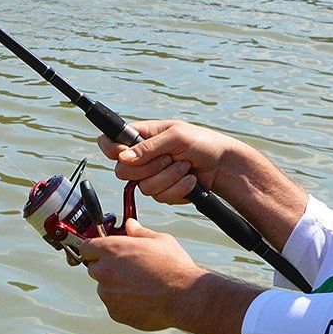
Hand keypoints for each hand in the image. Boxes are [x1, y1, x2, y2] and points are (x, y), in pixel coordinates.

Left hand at [73, 219, 208, 332]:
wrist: (184, 297)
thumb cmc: (173, 267)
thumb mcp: (159, 240)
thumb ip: (139, 232)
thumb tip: (130, 225)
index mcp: (111, 250)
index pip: (86, 247)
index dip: (95, 248)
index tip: (103, 251)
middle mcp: (105, 272)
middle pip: (94, 268)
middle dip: (107, 267)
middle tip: (128, 268)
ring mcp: (108, 294)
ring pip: (104, 288)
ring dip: (115, 286)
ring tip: (140, 285)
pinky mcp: (115, 312)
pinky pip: (114, 305)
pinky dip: (123, 303)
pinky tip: (143, 299)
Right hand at [96, 120, 235, 205]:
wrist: (222, 166)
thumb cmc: (202, 143)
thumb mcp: (176, 137)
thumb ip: (148, 146)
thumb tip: (123, 157)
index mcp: (141, 136)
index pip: (110, 141)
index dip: (111, 149)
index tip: (124, 153)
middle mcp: (142, 157)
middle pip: (123, 171)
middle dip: (149, 167)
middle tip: (169, 157)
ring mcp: (151, 175)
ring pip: (143, 187)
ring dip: (169, 177)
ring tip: (185, 167)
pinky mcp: (162, 191)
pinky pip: (159, 197)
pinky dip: (177, 188)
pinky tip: (189, 179)